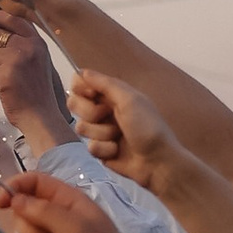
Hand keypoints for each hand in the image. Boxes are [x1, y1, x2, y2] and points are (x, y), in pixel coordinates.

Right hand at [67, 68, 184, 190]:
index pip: (81, 83)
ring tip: (118, 136)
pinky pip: (89, 146)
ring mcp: (100, 130)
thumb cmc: (147, 127)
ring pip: (81, 127)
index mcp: (112, 94)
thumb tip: (81, 71)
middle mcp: (103, 109)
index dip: (81, 89)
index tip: (91, 95)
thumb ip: (105, 84)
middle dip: (90, 112)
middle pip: (75, 103)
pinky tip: (117, 151)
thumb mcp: (130, 100)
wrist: (157, 161)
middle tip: (107, 116)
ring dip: (101, 132)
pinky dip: (104, 148)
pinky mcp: (100, 149)